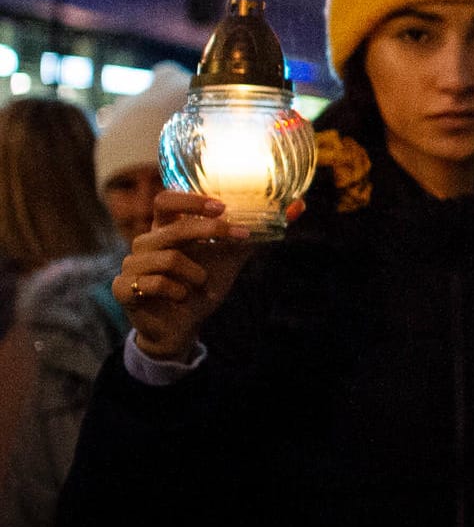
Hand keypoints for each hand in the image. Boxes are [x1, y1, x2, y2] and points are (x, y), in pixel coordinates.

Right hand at [112, 192, 301, 360]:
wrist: (183, 326)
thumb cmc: (202, 287)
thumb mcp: (231, 259)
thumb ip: (254, 234)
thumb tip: (297, 208)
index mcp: (166, 230)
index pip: (165, 200)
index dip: (189, 199)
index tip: (221, 206)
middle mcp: (145, 242)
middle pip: (173, 226)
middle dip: (208, 229)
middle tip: (236, 236)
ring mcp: (131, 265)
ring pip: (168, 257)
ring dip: (196, 273)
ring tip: (199, 284)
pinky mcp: (123, 288)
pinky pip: (153, 282)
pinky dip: (177, 291)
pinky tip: (180, 297)